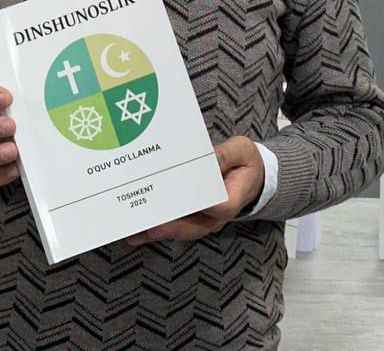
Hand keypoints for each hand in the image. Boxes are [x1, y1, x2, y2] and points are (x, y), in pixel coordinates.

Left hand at [126, 136, 264, 244]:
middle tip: (148, 225)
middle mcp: (215, 217)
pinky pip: (173, 227)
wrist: (249, 176)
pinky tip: (136, 232)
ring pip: (179, 231)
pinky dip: (154, 230)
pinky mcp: (191, 220)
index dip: (198, 206)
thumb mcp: (242, 151)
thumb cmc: (244, 162)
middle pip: (192, 227)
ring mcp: (203, 221)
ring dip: (156, 232)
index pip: (215, 208)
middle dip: (169, 227)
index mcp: (231, 201)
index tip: (179, 199)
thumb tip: (210, 156)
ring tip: (134, 232)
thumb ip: (227, 154)